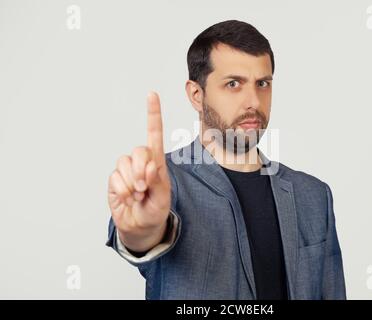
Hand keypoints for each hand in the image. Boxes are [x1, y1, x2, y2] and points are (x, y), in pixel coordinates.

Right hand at [108, 92, 170, 250]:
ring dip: (132, 183)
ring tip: (138, 195)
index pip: (154, 134)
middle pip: (138, 151)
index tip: (151, 95)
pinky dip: (123, 191)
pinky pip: (115, 178)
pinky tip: (128, 198)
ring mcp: (126, 170)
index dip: (153, 114)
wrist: (140, 226)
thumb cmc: (155, 210)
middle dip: (142, 170)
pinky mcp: (114, 180)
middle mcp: (141, 162)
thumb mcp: (163, 199)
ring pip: (124, 164)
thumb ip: (158, 182)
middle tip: (145, 188)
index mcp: (157, 162)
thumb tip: (151, 166)